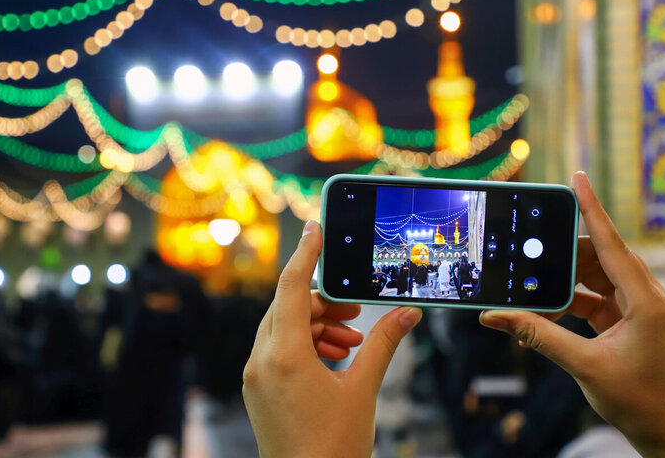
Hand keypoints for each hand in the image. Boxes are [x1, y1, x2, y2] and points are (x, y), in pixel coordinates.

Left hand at [242, 220, 422, 457]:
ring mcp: (257, 377)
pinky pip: (280, 351)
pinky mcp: (260, 389)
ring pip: (285, 328)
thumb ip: (385, 345)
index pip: (292, 287)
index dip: (306, 253)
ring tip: (352, 340)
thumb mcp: (363, 390)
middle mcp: (262, 361)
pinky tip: (336, 358)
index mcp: (283, 355)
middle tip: (356, 309)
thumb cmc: (333, 449)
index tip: (315, 229)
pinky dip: (308, 345)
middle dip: (325, 302)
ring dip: (319, 325)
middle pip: (289, 307)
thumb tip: (407, 315)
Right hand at [479, 171, 664, 457]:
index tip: (577, 179)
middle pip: (600, 258)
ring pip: (595, 277)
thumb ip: (537, 335)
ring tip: (534, 292)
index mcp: (647, 301)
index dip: (592, 209)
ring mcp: (639, 308)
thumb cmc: (637, 401)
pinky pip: (595, 298)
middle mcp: (647, 297)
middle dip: (562, 256)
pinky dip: (569, 302)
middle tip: (530, 253)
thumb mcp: (583, 365)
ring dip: (564, 283)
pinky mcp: (629, 320)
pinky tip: (547, 312)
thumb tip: (495, 317)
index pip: (613, 244)